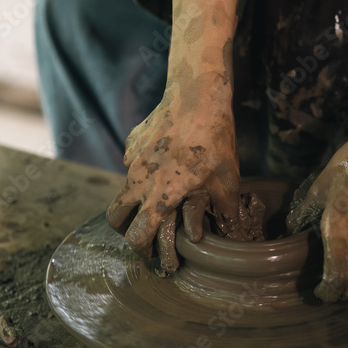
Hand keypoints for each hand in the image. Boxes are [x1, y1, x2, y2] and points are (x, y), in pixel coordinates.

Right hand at [106, 70, 240, 270]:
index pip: (137, 236)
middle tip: (142, 230)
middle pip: (114, 218)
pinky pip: (132, 163)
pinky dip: (142, 170)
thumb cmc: (214, 139)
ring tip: (154, 196)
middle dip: (124, 229)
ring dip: (133, 199)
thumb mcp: (227, 178)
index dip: (142, 250)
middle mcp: (138, 181)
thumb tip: (232, 228)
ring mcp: (131, 160)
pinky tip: (164, 161)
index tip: (152, 252)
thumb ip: (226, 208)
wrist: (197, 95)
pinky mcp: (132, 141)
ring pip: (122, 188)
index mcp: (159, 197)